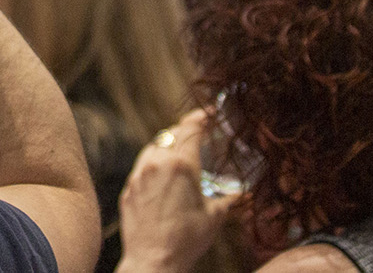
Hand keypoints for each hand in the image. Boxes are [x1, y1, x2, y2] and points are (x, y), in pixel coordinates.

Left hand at [117, 110, 237, 272]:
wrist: (152, 261)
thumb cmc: (186, 241)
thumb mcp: (214, 218)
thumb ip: (228, 200)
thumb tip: (243, 194)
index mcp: (181, 165)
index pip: (191, 128)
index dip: (201, 117)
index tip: (209, 114)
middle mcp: (157, 163)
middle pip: (171, 134)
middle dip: (186, 130)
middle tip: (198, 132)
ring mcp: (139, 174)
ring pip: (154, 147)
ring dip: (168, 145)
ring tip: (180, 152)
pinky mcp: (129, 188)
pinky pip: (142, 165)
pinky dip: (154, 163)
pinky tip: (162, 175)